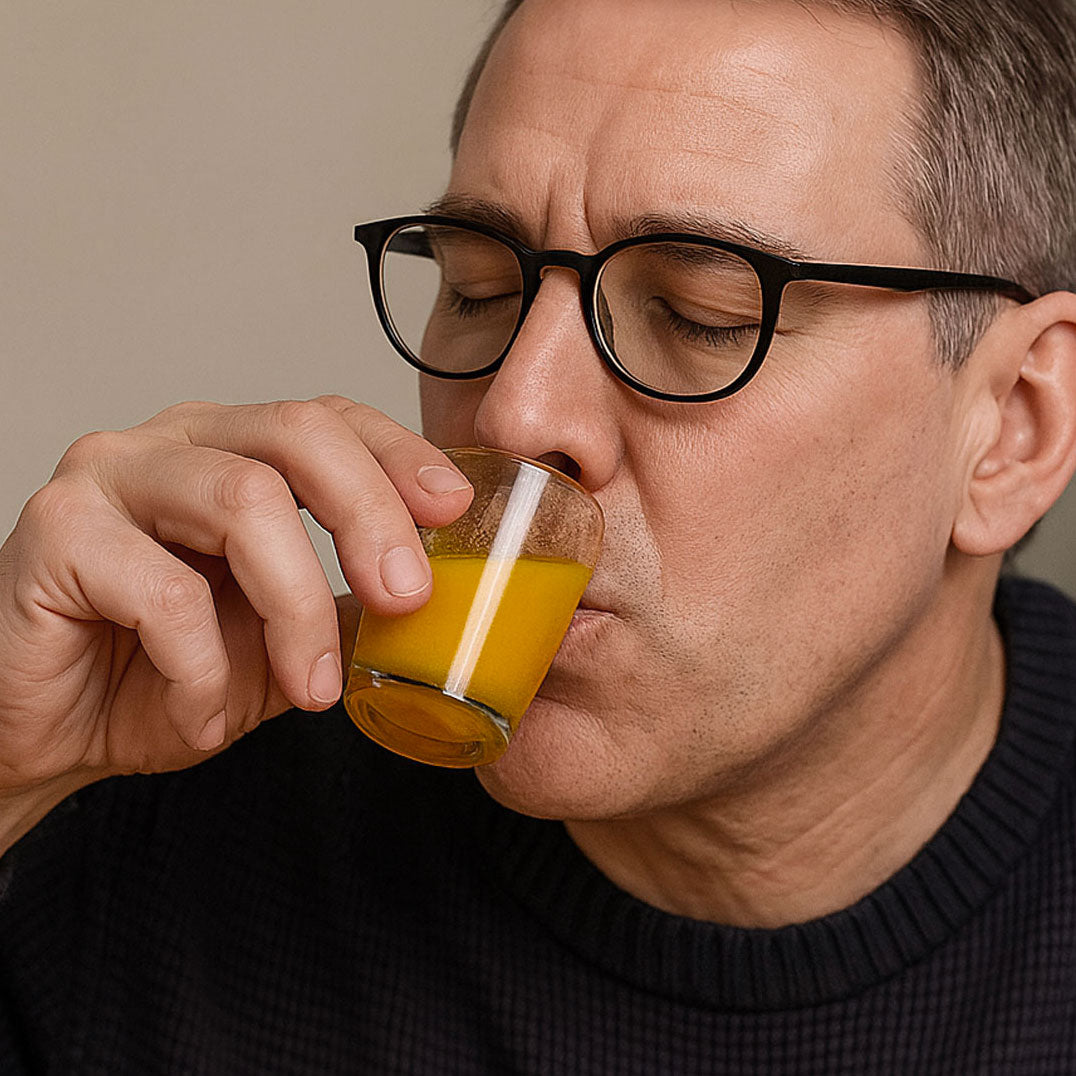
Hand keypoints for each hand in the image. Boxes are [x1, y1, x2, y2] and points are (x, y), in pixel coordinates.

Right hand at [0, 396, 471, 846]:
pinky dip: (203, 668)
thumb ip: (346, 608)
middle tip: (405, 599)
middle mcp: (177, 444)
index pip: (330, 419)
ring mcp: (111, 477)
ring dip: (292, 609)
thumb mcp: (282, 642)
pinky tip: (202, 711)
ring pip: (241, 501)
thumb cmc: (159, 674)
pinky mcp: (56, 533)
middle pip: (297, 434)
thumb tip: (435, 603)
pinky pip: (163, 591)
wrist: (50, 732)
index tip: (454, 513)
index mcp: (235, 452)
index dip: (399, 455)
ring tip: (303, 687)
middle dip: (368, 516)